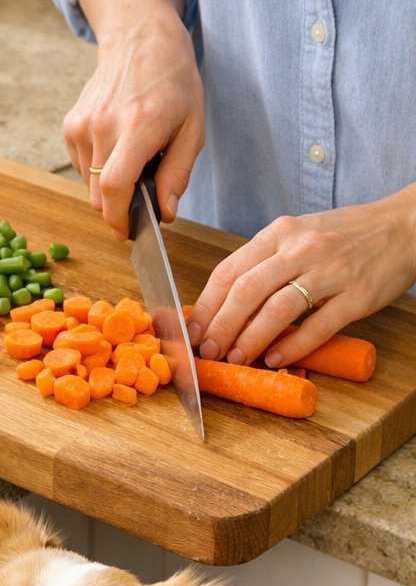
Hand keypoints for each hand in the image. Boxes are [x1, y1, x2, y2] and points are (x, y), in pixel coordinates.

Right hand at [64, 0, 204, 236]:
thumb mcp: (192, 128)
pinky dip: (98, 170)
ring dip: (110, 187)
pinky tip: (118, 147)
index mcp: (138, 126)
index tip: (128, 232)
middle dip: (118, 208)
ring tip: (134, 160)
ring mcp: (81, 125)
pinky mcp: (70, 125)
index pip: (115, 187)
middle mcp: (103, 126)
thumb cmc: (173, 82)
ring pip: (89, 184)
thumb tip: (166, 213)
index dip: (119, 218)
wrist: (140, 39)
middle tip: (143, 197)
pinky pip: (82, 167)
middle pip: (99, 194)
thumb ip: (178, 174)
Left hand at [188, 189, 415, 367]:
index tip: (191, 329)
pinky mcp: (357, 295)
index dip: (205, 304)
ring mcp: (331, 271)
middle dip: (220, 326)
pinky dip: (293, 346)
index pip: (229, 270)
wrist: (403, 227)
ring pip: (277, 309)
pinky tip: (276, 359)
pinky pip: (318, 325)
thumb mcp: (299, 234)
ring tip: (236, 358)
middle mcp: (302, 248)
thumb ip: (264, 262)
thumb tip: (222, 303)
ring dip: (250, 339)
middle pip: (246, 291)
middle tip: (208, 351)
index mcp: (281, 233)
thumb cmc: (345, 235)